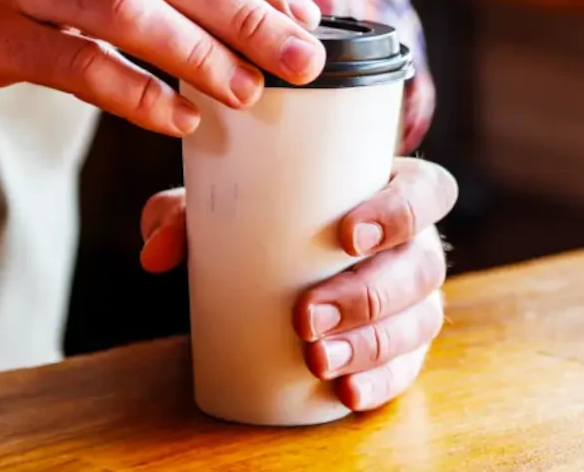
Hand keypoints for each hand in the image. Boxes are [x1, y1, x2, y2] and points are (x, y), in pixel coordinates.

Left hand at [141, 157, 457, 411]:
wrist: (288, 260)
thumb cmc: (274, 219)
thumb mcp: (235, 205)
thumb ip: (189, 214)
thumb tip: (156, 252)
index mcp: (397, 190)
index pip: (428, 192)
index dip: (402, 211)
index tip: (348, 234)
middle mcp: (417, 245)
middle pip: (421, 266)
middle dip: (367, 295)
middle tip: (306, 315)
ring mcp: (418, 298)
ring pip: (419, 320)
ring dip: (371, 344)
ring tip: (316, 360)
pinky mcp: (407, 345)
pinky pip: (408, 367)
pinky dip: (382, 382)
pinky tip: (347, 393)